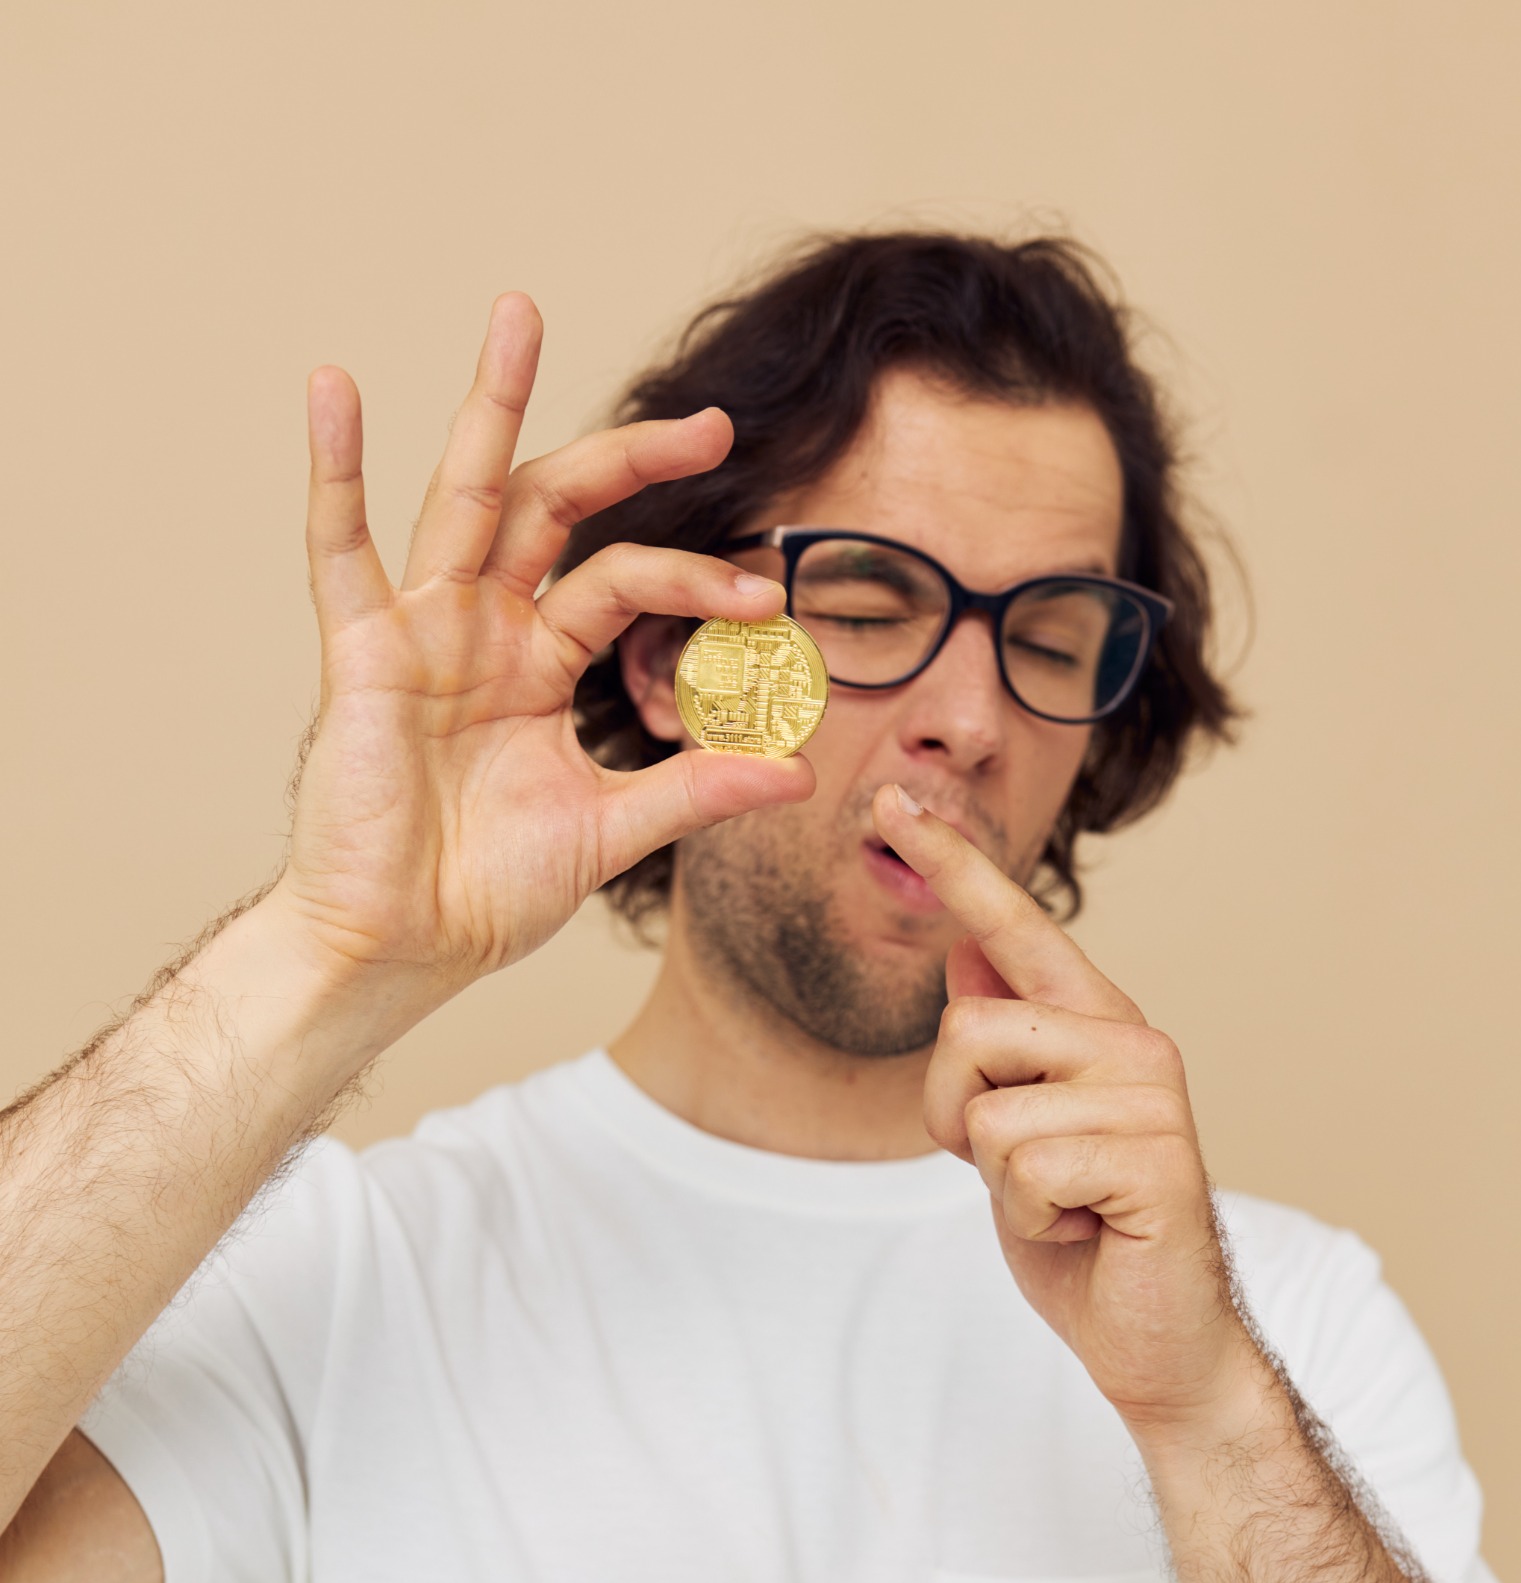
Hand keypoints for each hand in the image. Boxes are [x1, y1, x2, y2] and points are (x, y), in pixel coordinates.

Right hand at [279, 294, 811, 1001]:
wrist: (402, 947)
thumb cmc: (486, 893)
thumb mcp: (610, 833)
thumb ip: (696, 790)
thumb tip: (802, 771)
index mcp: (541, 662)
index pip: (626, 585)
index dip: (696, 584)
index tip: (769, 603)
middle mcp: (485, 627)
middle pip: (559, 508)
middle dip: (631, 460)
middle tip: (712, 422)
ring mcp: (423, 629)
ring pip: (465, 495)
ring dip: (494, 404)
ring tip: (522, 313)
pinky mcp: (362, 652)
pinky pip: (338, 548)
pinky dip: (333, 469)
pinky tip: (333, 388)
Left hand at [873, 784, 1266, 1441]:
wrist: (1159, 1341)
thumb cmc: (1086, 1242)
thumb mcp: (1013, 1137)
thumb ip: (999, 1052)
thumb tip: (962, 955)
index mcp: (1097, 1026)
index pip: (1015, 931)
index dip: (955, 866)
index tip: (893, 800)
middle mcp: (1132, 1041)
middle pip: (968, 1032)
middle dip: (954, 1120)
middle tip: (1016, 1178)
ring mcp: (1152, 1096)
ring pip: (990, 1112)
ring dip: (998, 1182)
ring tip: (1062, 1207)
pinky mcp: (1157, 1158)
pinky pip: (1024, 1172)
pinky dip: (1032, 1222)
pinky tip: (1086, 1232)